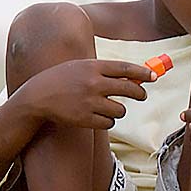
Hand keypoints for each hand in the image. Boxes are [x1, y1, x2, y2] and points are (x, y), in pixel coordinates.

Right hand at [19, 59, 154, 128]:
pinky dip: (107, 121)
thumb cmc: (61, 79)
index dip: (143, 73)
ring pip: (121, 110)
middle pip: (129, 89)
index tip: (153, 76)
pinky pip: (109, 123)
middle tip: (142, 95)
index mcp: (93, 67)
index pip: (125, 69)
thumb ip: (104, 71)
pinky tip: (98, 116)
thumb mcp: (81, 67)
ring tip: (108, 107)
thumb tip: (133, 77)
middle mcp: (93, 83)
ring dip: (119, 110)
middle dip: (140, 93)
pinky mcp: (85, 119)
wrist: (37, 97)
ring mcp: (89, 102)